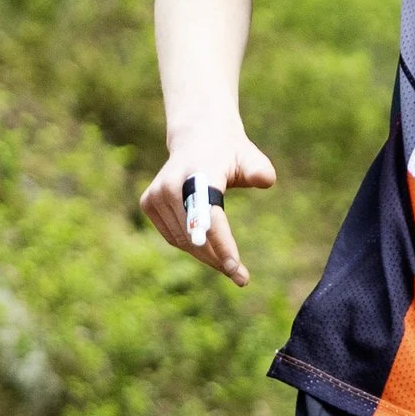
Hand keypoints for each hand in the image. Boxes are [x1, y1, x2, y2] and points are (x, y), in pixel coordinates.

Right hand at [141, 136, 277, 285]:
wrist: (197, 138)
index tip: (234, 268)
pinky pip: (173, 237)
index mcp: (198, 172)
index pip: (209, 216)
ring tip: (230, 267)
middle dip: (218, 258)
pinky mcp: (148, 203)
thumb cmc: (229, 152)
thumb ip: (258, 169)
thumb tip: (266, 180)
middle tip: (240, 276)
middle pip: (195, 234)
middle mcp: (172, 184)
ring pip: (183, 241)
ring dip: (207, 257)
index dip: (222, 244)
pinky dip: (192, 248)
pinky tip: (211, 251)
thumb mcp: (248, 156)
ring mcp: (156, 194)